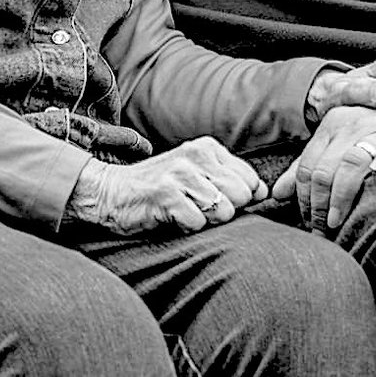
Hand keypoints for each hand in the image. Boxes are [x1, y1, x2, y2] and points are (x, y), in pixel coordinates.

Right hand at [65, 138, 266, 235]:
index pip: (251, 180)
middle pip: (241, 196)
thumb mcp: (197, 175)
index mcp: (208, 148)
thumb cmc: (160, 188)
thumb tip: (264, 193)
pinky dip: (186, 228)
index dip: (239, 199)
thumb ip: (230, 180)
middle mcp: (196, 156)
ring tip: (183, 211)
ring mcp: (180, 174)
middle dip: (224, 211)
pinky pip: (197, 223)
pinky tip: (170, 218)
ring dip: (204, 221)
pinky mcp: (165, 194)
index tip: (213, 201)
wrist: (111, 193)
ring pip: (222, 211)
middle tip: (196, 208)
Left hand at [273, 103, 375, 233]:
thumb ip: (311, 166)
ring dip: (341, 198)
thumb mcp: (342, 145)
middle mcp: (355, 122)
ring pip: (351, 164)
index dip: (303, 200)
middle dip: (317, 207)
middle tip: (321, 232)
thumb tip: (278, 192)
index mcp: (335, 122)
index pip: (307, 167)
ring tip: (337, 223)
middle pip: (324, 171)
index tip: (308, 222)